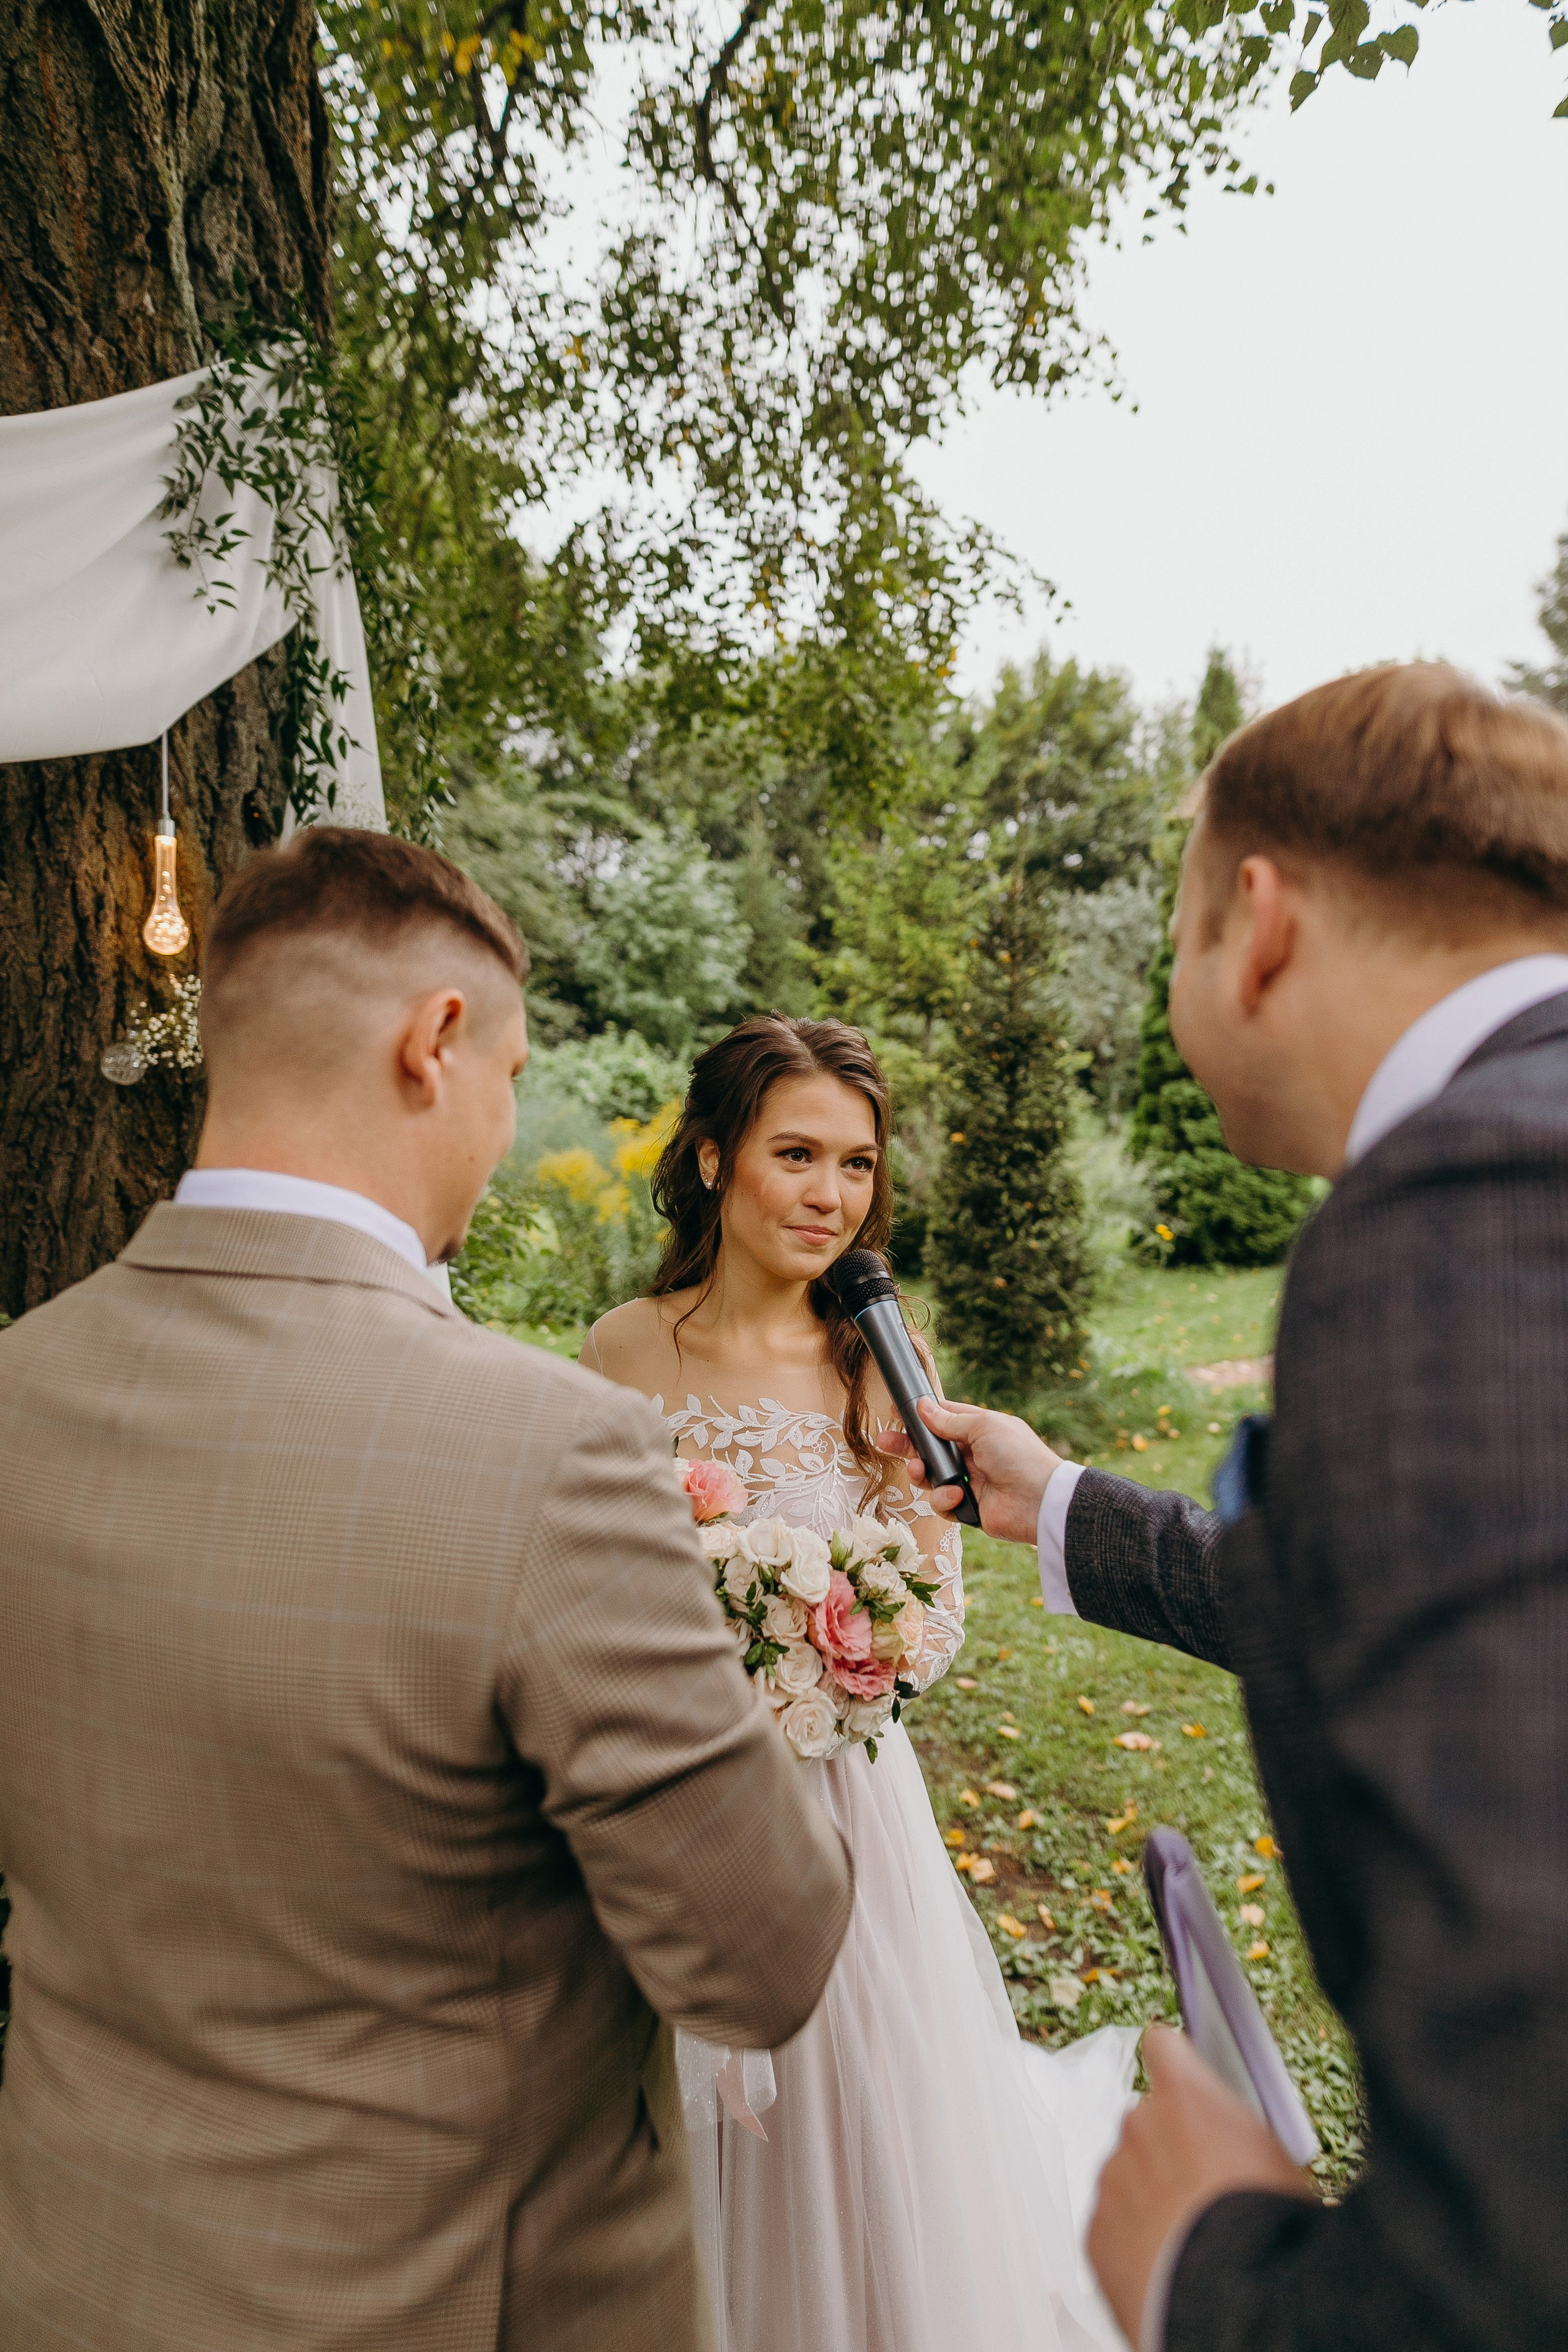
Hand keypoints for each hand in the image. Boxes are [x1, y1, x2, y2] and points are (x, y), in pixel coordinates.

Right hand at [875, 1396, 1064, 1546]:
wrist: (1039, 1500)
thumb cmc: (1018, 1455)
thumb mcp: (983, 1426)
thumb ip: (949, 1421)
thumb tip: (923, 1407)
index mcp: (978, 1430)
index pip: (942, 1419)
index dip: (920, 1416)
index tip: (896, 1411)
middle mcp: (971, 1455)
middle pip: (930, 1449)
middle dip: (907, 1446)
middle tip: (884, 1441)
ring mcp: (969, 1481)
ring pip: (930, 1477)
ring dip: (922, 1474)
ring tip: (921, 1472)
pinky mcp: (968, 1508)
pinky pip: (942, 1503)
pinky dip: (945, 1499)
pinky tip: (959, 1495)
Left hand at [1088, 2024, 1316, 2341]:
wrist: (1227, 2299)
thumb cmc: (1262, 2224)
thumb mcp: (1273, 2160)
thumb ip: (1237, 2134)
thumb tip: (1236, 2143)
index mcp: (1185, 2097)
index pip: (1164, 2047)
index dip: (1175, 2064)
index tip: (1179, 2077)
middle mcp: (1138, 2126)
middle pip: (1148, 2123)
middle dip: (1169, 2148)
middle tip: (1206, 2191)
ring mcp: (1112, 2178)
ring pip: (1130, 2177)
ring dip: (1152, 2198)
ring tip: (1195, 2239)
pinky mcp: (1095, 2232)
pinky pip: (1115, 2226)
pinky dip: (1135, 2242)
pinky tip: (1171, 2264)